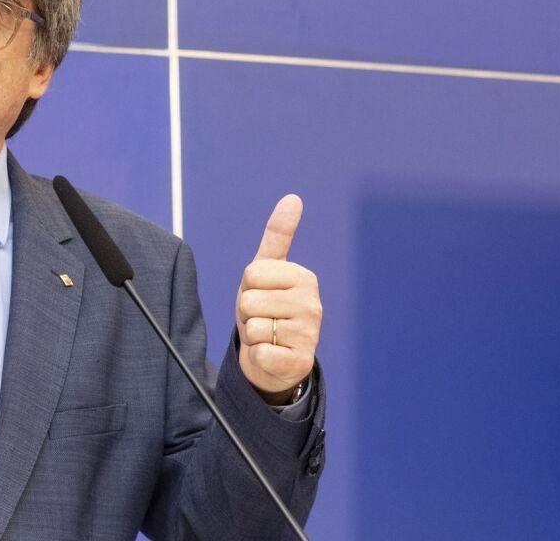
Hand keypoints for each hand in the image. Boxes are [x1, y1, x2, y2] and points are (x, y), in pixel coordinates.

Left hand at [235, 194, 321, 403]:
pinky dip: (258, 356)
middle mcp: (312, 304)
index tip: (260, 295)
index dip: (247, 287)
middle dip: (247, 312)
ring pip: (252, 327)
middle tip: (262, 318)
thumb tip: (293, 197)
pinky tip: (271, 354)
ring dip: (252, 335)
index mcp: (304, 278)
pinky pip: (260, 352)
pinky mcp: (299, 361)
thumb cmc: (267, 308)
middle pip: (249, 300)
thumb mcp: (266, 271)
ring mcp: (309, 334)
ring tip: (267, 336)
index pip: (252, 274)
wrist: (273, 358)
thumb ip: (278, 235)